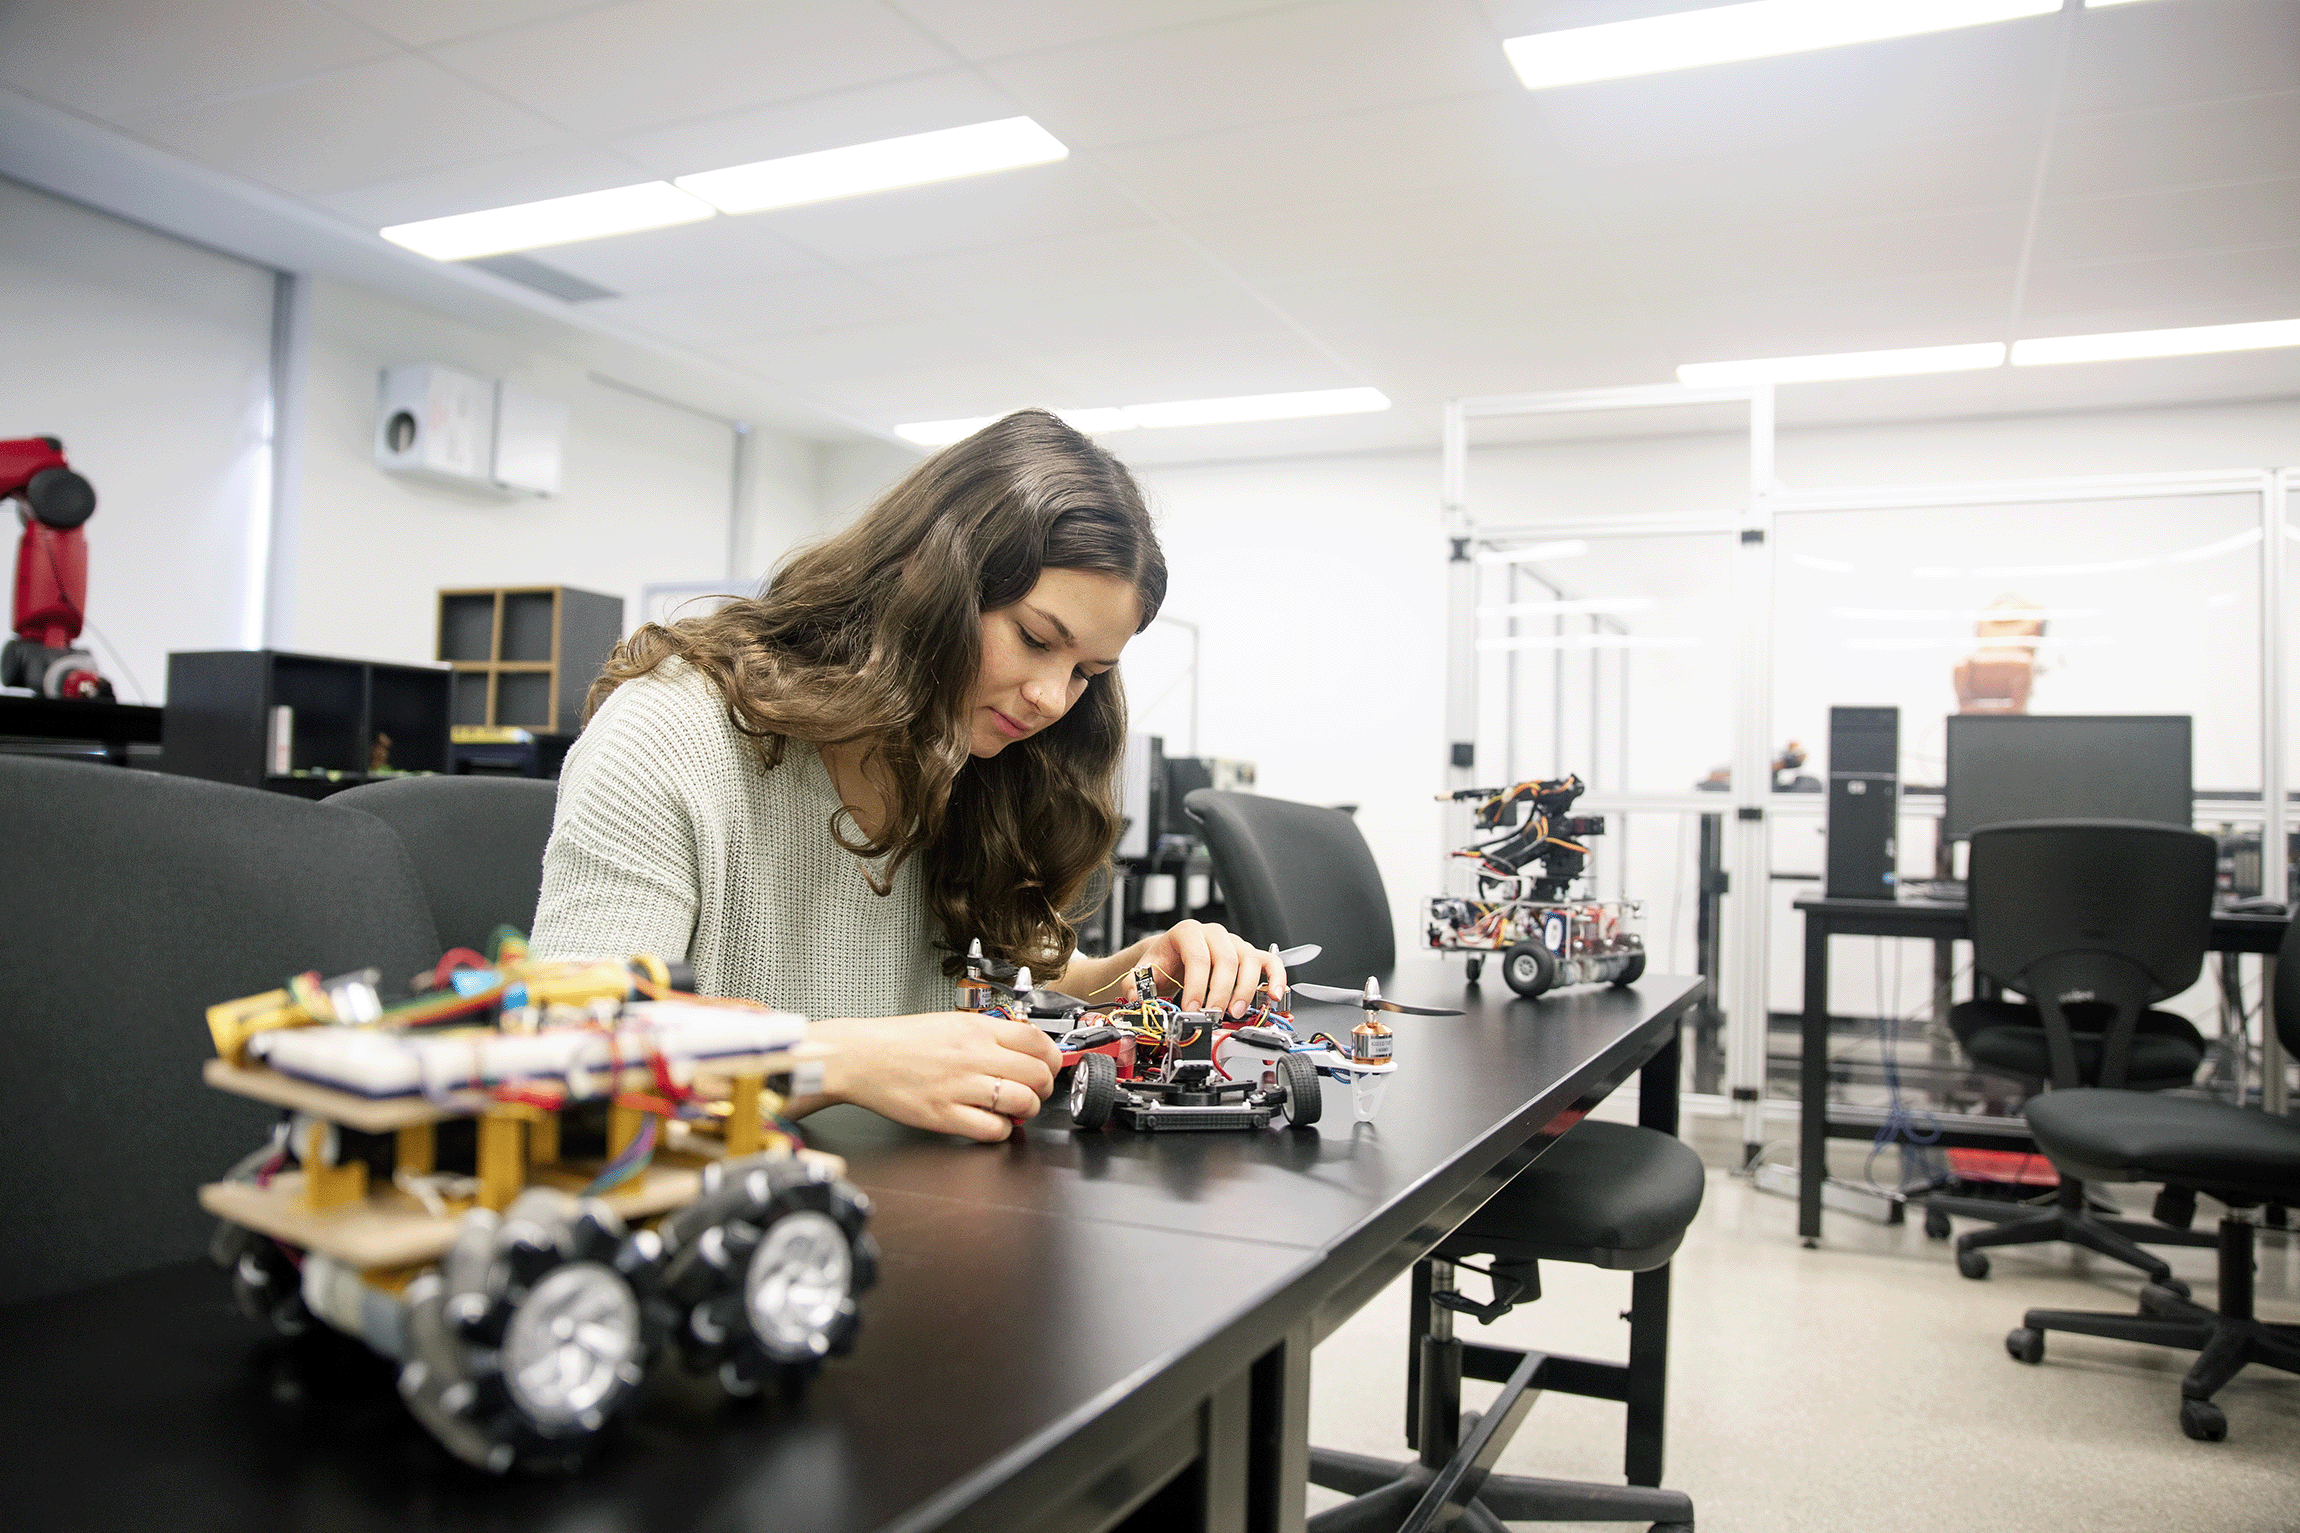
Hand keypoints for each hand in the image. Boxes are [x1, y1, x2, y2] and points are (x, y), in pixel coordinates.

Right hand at [799, 1012, 1063, 1142]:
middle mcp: (973, 1055)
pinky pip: (992, 1130)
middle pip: (1037, 1074)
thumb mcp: (950, 1022)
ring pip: (1021, 1103)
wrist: (861, 1057)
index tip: (1049, 1067)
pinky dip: (1001, 1131)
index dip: (1052, 1058)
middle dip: (1043, 1088)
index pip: (1038, 1041)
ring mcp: (959, 1086)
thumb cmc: (901, 1041)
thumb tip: (1023, 1048)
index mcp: (977, 1029)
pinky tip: (991, 1124)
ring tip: (1014, 1109)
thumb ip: (987, 1033)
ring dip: (1026, 1110)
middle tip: (1034, 1092)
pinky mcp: (943, 1115)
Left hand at [1134, 920, 1286, 1017]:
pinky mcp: (1252, 956)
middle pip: (1226, 961)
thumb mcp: (1146, 970)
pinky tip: (1274, 997)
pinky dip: (1276, 979)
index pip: (1197, 957)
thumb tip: (1135, 994)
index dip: (1195, 986)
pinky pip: (1271, 963)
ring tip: (1234, 1013)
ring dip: (1245, 991)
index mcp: (1188, 932)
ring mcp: (1236, 944)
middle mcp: (1215, 934)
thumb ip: (1136, 983)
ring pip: (1250, 962)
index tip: (1191, 1010)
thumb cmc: (1165, 962)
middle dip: (1220, 993)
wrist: (1175, 956)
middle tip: (1213, 1016)